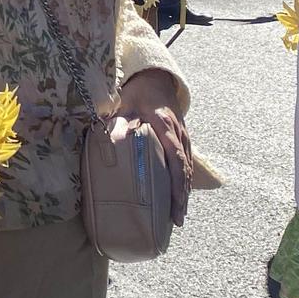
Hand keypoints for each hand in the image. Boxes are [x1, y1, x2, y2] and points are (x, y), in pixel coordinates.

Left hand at [116, 70, 191, 225]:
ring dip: (184, 192)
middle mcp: (179, 133)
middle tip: (177, 220)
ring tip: (177, 215)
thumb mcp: (125, 102)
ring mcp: (183, 136)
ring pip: (188, 169)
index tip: (176, 202)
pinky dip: (184, 181)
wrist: (156, 77)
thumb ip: (119, 121)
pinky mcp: (182, 138)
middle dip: (182, 196)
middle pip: (185, 170)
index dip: (177, 183)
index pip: (176, 159)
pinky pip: (186, 163)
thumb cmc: (138, 91)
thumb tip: (110, 142)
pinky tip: (179, 197)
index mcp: (165, 125)